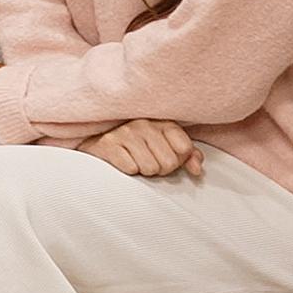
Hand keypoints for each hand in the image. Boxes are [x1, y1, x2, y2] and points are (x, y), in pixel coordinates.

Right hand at [85, 118, 202, 178]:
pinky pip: (130, 169)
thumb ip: (187, 155)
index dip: (178, 160)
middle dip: (160, 169)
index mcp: (161, 121)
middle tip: (148, 162)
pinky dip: (128, 170)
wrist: (95, 138)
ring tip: (135, 161)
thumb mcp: (165, 144)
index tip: (168, 157)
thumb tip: (197, 169)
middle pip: (168, 163)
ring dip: (143, 171)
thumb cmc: (136, 144)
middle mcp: (144, 124)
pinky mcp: (108, 144)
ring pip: (150, 168)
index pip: (184, 148)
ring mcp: (125, 133)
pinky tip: (123, 161)